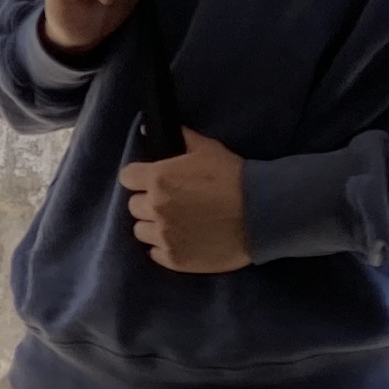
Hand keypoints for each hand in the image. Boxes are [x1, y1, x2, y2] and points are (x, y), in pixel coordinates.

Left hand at [118, 125, 250, 272]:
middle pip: (134, 206)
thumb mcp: (207, 149)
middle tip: (171, 202)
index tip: (151, 180)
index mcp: (158, 179)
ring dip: (154, 226)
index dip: (139, 178)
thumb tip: (154, 129)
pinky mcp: (175, 259)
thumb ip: (180, 139)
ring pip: (142, 231)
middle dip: (148, 202)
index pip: (127, 178)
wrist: (261, 214)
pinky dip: (165, 247)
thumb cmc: (234, 177)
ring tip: (176, 223)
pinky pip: (155, 253)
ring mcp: (164, 236)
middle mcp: (155, 208)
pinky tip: (182, 240)